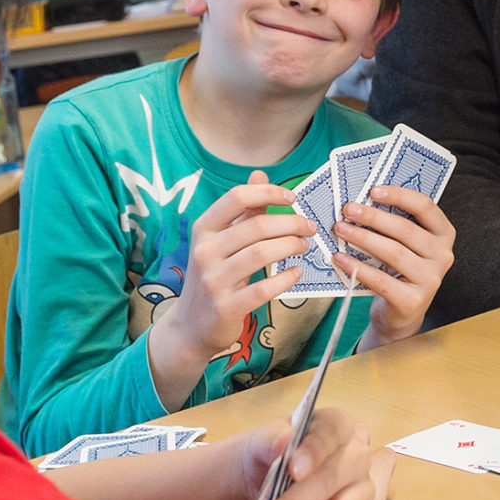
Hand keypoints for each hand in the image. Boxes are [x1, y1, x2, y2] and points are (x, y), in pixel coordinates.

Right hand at [149, 171, 317, 402]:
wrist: (191, 325)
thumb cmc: (213, 275)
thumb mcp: (220, 240)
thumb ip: (243, 210)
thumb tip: (260, 174)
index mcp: (203, 229)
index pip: (236, 198)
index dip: (267, 192)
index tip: (291, 197)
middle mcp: (205, 252)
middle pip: (256, 226)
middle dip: (290, 223)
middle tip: (308, 227)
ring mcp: (214, 280)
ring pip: (261, 253)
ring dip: (290, 246)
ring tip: (304, 246)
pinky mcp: (226, 306)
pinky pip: (263, 288)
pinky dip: (285, 278)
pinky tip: (296, 272)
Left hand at [237, 407, 387, 499]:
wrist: (264, 484)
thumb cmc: (268, 458)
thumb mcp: (260, 444)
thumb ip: (269, 440)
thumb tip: (283, 442)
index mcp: (337, 425)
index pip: (332, 432)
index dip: (314, 451)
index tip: (292, 471)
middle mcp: (358, 455)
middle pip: (332, 480)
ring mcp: (366, 490)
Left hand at [339, 186, 456, 348]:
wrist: (401, 313)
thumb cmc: (399, 270)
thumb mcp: (405, 244)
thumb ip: (395, 224)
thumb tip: (364, 200)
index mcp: (443, 234)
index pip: (425, 206)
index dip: (399, 195)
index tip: (373, 191)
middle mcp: (443, 256)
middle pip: (405, 229)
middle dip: (373, 217)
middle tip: (348, 210)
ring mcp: (430, 280)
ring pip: (393, 253)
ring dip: (363, 238)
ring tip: (341, 229)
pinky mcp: (412, 301)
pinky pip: (381, 280)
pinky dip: (357, 267)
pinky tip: (340, 258)